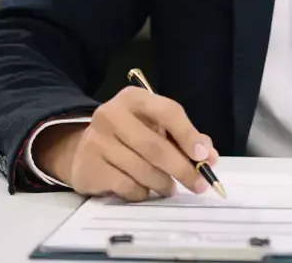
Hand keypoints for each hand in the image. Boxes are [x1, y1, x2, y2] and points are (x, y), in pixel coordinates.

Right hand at [33, 88, 218, 201]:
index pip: (168, 112)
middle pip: (155, 147)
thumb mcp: (154, 126)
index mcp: (134, 98)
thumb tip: (209, 157)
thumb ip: (183, 138)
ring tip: (168, 187)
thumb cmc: (129, 135)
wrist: (83, 149)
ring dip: (164, 184)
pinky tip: (144, 190)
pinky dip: (143, 193)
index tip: (204, 156)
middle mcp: (111, 114)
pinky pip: (127, 187)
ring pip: (143, 170)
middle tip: (199, 184)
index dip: (189, 135)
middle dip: (183, 169)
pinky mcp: (89, 167)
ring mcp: (96, 141)